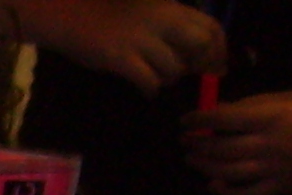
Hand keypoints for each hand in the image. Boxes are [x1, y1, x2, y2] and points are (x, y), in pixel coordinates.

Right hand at [23, 0, 224, 93]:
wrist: (71, 14)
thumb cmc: (110, 12)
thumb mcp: (148, 11)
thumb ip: (172, 26)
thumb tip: (197, 55)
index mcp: (171, 7)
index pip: (211, 26)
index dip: (220, 49)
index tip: (217, 65)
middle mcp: (160, 20)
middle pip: (199, 46)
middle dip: (199, 65)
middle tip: (188, 75)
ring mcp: (140, 39)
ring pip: (174, 69)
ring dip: (169, 79)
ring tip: (157, 78)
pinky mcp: (121, 57)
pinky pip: (149, 81)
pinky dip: (151, 89)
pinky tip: (145, 89)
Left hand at [180, 90, 291, 194]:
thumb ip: (257, 104)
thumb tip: (224, 111)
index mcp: (271, 116)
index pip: (223, 118)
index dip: (199, 119)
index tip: (186, 120)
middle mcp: (267, 144)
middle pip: (221, 148)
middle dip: (197, 144)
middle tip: (185, 141)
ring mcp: (272, 168)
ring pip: (227, 172)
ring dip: (205, 166)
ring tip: (192, 160)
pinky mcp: (279, 187)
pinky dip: (226, 193)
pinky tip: (214, 185)